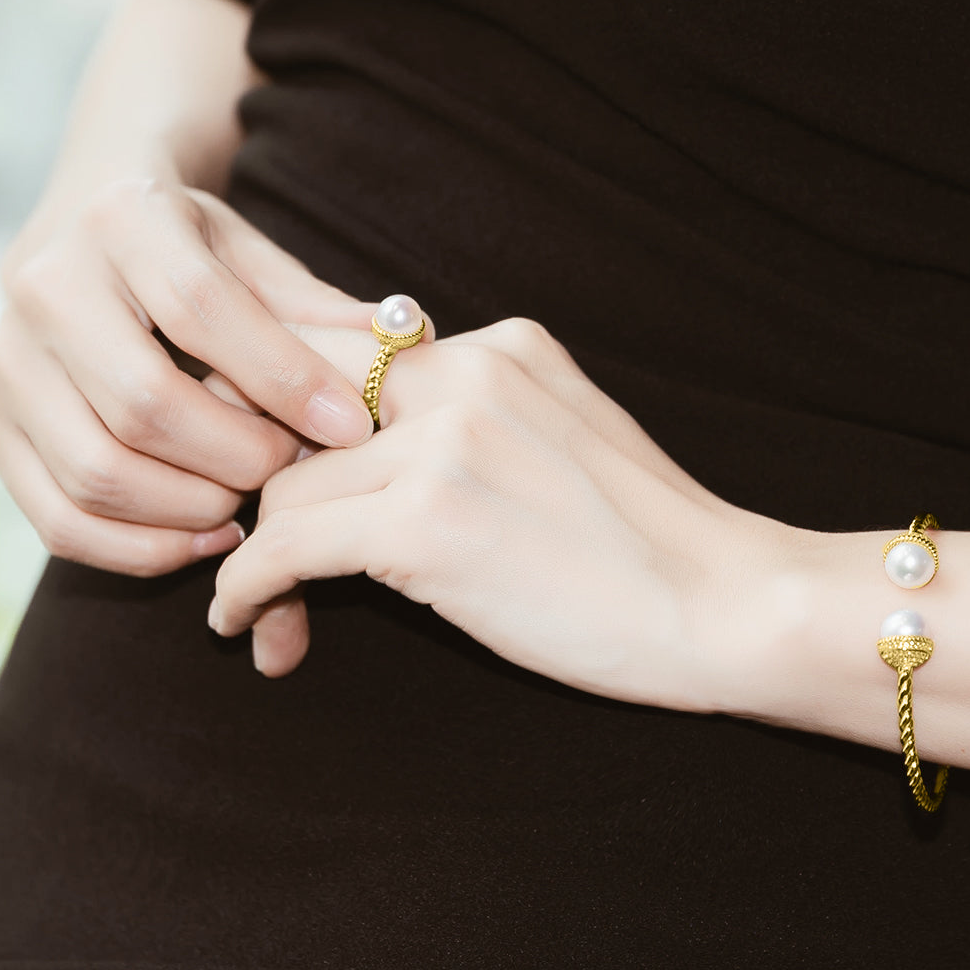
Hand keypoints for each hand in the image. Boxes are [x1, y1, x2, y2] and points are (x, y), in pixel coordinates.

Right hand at [0, 178, 432, 576]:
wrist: (90, 225)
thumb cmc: (191, 247)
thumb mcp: (255, 252)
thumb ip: (317, 307)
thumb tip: (407, 344)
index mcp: (120, 221)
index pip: (204, 311)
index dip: (286, 380)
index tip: (355, 428)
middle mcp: (44, 285)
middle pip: (144, 405)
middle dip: (238, 458)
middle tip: (292, 473)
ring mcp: (7, 363)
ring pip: (97, 471)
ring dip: (191, 511)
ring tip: (250, 507)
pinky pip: (59, 518)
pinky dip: (137, 549)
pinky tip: (203, 540)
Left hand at [208, 317, 790, 709]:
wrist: (727, 605)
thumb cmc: (648, 546)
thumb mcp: (562, 442)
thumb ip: (475, 420)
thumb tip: (367, 450)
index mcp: (496, 345)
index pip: (336, 356)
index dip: (281, 427)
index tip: (265, 490)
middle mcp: (462, 369)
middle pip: (292, 411)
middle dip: (253, 483)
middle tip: (243, 552)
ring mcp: (444, 441)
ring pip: (282, 486)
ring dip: (257, 558)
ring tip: (270, 619)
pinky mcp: (427, 521)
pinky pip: (284, 545)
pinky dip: (247, 588)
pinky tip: (243, 624)